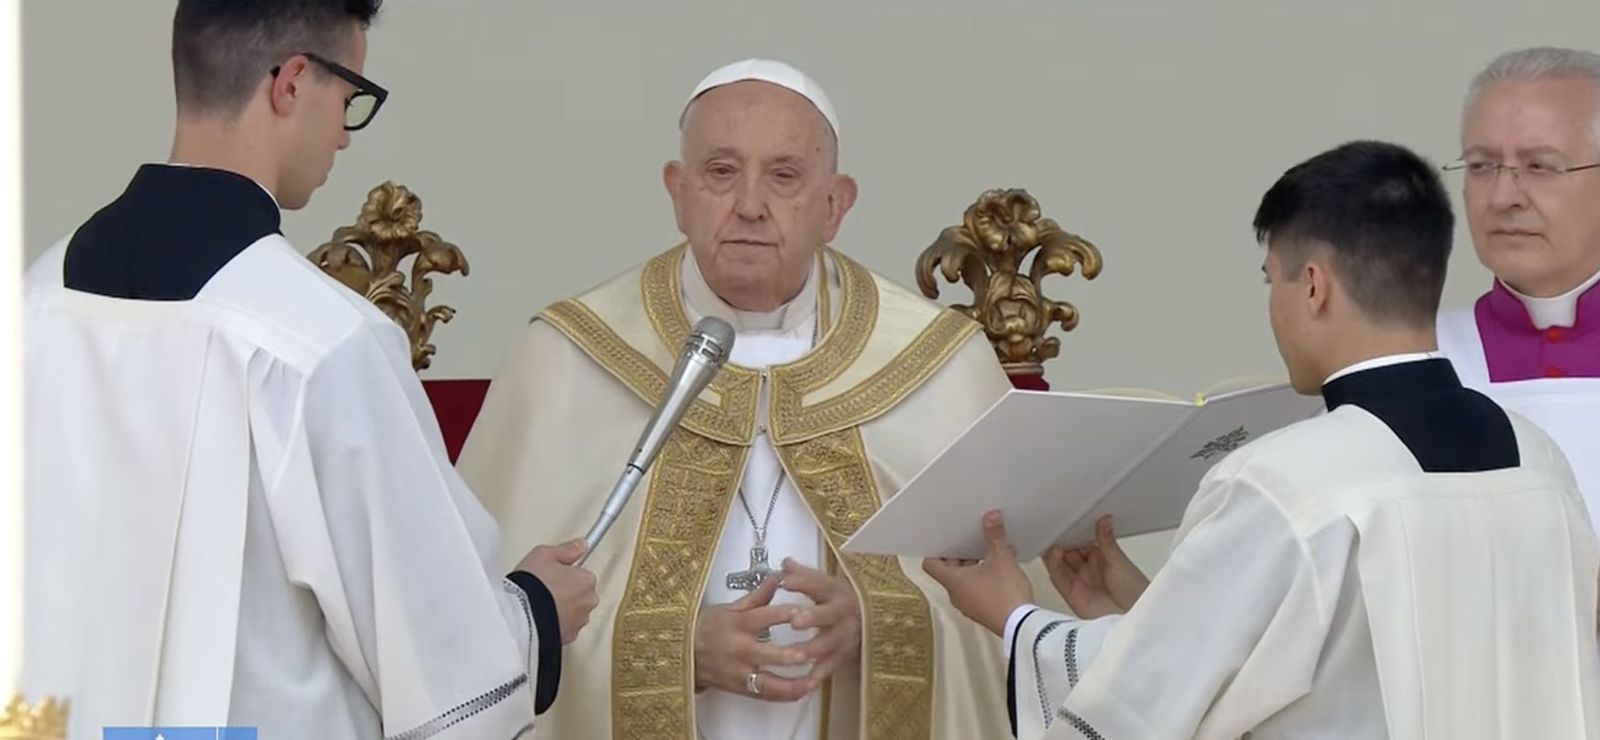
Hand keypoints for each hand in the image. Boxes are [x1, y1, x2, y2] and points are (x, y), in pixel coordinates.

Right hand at [515, 539, 597, 643]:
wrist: (520, 617)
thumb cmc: (532, 586)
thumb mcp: (544, 554)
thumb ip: (567, 549)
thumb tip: (580, 545)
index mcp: (586, 580)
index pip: (584, 573)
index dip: (566, 572)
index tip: (555, 572)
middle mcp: (587, 602)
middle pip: (581, 592)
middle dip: (567, 590)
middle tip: (545, 586)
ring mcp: (579, 621)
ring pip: (575, 611)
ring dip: (562, 607)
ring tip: (540, 602)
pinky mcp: (568, 637)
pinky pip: (566, 626)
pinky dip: (557, 622)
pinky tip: (541, 616)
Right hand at [694, 575, 812, 700]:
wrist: (684, 654)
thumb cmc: (708, 627)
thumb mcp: (730, 608)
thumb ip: (757, 596)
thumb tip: (778, 577)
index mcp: (738, 624)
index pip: (764, 618)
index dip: (784, 615)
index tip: (804, 613)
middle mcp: (740, 650)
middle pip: (768, 655)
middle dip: (790, 656)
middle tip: (811, 653)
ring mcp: (740, 672)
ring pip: (769, 683)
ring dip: (793, 684)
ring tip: (814, 680)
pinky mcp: (741, 689)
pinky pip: (765, 696)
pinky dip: (785, 695)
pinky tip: (803, 691)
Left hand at [781, 559, 862, 685]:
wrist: (873, 621)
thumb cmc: (840, 601)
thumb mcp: (826, 585)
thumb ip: (804, 576)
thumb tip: (785, 562)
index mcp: (835, 592)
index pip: (818, 584)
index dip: (803, 582)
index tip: (785, 581)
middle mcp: (842, 613)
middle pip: (828, 614)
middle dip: (813, 617)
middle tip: (795, 620)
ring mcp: (846, 635)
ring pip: (830, 643)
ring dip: (813, 649)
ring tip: (796, 654)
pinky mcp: (845, 655)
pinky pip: (831, 666)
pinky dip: (819, 675)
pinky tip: (804, 682)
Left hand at [922, 510, 1034, 635]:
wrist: (1021, 625)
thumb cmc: (1006, 594)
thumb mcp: (1002, 559)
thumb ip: (995, 536)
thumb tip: (991, 516)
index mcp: (953, 581)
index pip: (931, 564)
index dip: (936, 550)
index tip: (947, 539)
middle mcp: (956, 594)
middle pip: (949, 570)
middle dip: (961, 554)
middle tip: (972, 540)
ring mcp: (968, 604)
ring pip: (964, 580)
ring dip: (974, 566)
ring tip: (990, 552)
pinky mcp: (982, 610)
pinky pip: (975, 590)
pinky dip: (983, 578)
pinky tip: (1001, 569)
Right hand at [1041, 515, 1148, 618]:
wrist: (1134, 619)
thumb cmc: (1135, 593)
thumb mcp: (1120, 562)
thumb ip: (1107, 542)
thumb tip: (1104, 519)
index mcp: (1102, 558)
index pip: (1083, 540)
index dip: (1074, 529)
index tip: (1067, 517)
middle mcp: (1089, 570)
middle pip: (1069, 550)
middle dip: (1061, 537)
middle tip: (1055, 523)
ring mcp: (1079, 581)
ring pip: (1060, 562)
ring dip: (1054, 550)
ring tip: (1051, 535)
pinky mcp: (1071, 594)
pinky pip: (1058, 577)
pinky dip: (1053, 565)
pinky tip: (1053, 552)